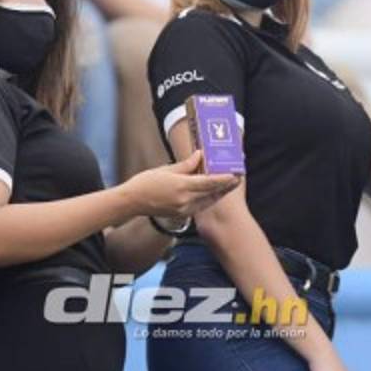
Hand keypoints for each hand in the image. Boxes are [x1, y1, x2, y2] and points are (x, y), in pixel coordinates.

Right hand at [122, 151, 240, 218]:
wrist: (132, 202)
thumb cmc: (146, 182)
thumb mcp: (166, 169)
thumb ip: (187, 165)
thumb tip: (200, 155)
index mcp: (181, 187)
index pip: (208, 183)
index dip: (223, 179)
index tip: (235, 175)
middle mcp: (185, 200)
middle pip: (211, 193)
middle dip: (225, 186)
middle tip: (238, 178)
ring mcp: (183, 209)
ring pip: (207, 201)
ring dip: (218, 193)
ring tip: (228, 184)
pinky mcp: (181, 215)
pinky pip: (200, 206)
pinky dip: (208, 199)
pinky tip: (212, 192)